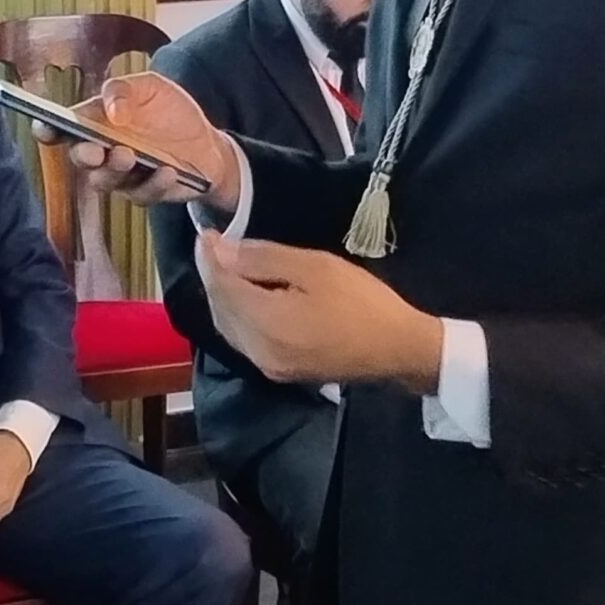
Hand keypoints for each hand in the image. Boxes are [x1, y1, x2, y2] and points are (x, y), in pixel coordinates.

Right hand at [41, 73, 241, 211]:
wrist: (207, 143)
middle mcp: (101, 152)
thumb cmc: (171, 111)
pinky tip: (167, 169)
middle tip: (95, 149)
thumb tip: (112, 111)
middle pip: (80, 158)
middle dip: (83, 154)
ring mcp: (121, 176)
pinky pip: (141, 193)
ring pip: (104, 180)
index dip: (48, 129)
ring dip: (114, 170)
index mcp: (96, 122)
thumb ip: (125, 90)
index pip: (63, 127)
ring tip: (129, 155)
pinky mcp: (144, 192)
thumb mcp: (151, 87)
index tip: (45, 127)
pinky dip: (154, 182)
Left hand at [197, 234, 444, 391]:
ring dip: (223, 296)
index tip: (205, 233)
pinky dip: (238, 315)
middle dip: (213, 276)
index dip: (209, 258)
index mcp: (266, 324)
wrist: (398, 349)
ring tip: (227, 266)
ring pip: (229, 326)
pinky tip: (247, 296)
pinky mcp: (280, 372)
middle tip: (214, 245)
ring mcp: (268, 366)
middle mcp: (258, 351)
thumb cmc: (362, 302)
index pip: (221, 287)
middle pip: (220, 309)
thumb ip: (264, 258)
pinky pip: (244, 340)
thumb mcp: (316, 267)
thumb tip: (220, 250)